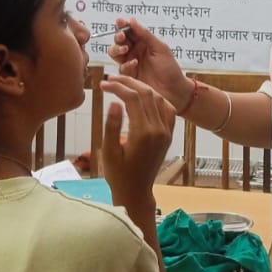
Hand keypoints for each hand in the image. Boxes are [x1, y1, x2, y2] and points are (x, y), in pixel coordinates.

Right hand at [100, 73, 175, 207]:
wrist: (137, 192)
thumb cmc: (118, 174)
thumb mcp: (108, 152)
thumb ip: (112, 126)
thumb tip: (115, 102)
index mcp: (143, 133)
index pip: (132, 98)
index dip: (117, 87)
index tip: (103, 84)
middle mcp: (159, 129)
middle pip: (146, 94)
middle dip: (128, 83)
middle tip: (111, 79)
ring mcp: (166, 131)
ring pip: (158, 98)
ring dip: (142, 88)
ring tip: (124, 85)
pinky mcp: (169, 134)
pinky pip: (167, 109)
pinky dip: (156, 98)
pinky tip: (144, 97)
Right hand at [107, 19, 191, 110]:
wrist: (174, 91)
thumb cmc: (170, 69)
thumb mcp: (160, 48)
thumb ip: (145, 35)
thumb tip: (132, 20)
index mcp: (144, 43)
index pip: (130, 31)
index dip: (123, 25)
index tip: (120, 21)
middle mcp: (135, 52)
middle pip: (119, 41)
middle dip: (118, 37)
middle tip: (122, 37)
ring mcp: (130, 64)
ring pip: (115, 54)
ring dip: (117, 49)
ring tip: (125, 49)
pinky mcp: (128, 76)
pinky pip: (121, 68)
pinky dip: (126, 64)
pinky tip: (134, 63)